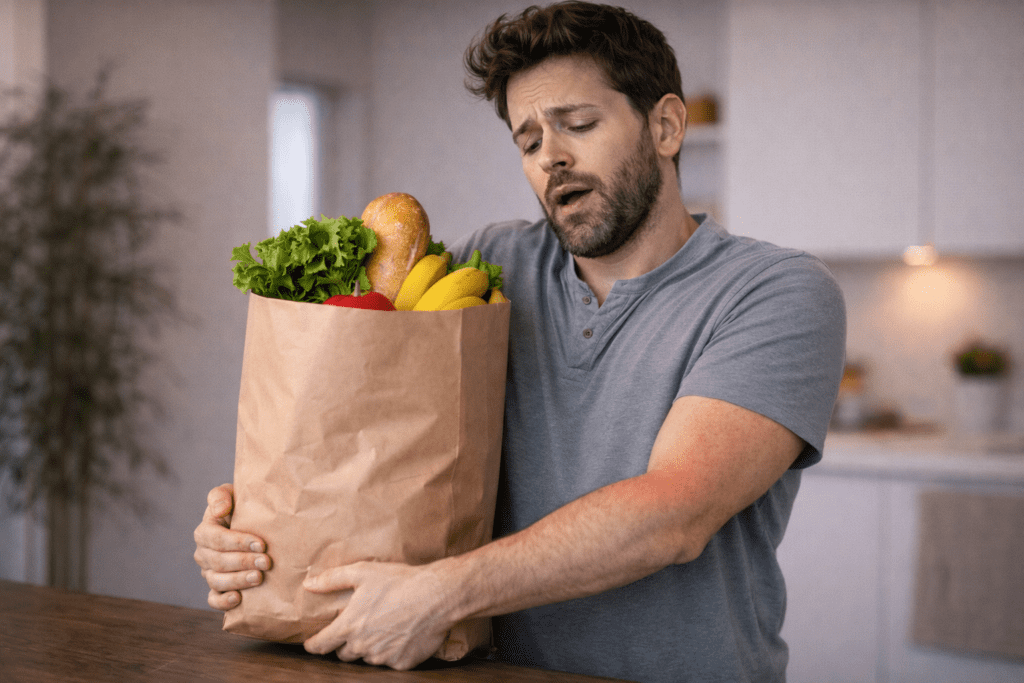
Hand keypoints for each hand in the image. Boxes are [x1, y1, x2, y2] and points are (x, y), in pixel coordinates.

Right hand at [193, 483, 271, 610]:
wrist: (253, 524)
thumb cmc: (242, 507)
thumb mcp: (232, 494)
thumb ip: (221, 495)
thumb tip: (221, 509)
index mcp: (205, 531)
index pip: (215, 538)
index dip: (237, 542)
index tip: (260, 544)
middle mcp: (204, 553)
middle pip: (218, 561)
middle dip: (243, 562)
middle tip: (266, 562)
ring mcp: (209, 572)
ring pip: (216, 581)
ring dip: (238, 580)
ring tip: (259, 578)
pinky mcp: (217, 588)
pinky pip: (213, 599)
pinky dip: (222, 601)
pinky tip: (238, 599)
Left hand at [302, 561, 454, 669]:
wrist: (437, 595)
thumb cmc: (399, 581)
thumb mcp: (363, 572)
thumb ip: (332, 580)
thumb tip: (308, 584)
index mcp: (349, 626)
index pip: (320, 645)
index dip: (313, 644)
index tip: (312, 643)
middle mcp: (363, 646)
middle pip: (344, 654)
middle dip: (345, 643)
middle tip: (357, 627)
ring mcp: (383, 657)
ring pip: (367, 658)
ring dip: (369, 647)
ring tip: (382, 627)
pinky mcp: (402, 663)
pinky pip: (390, 661)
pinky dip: (391, 651)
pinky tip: (400, 633)